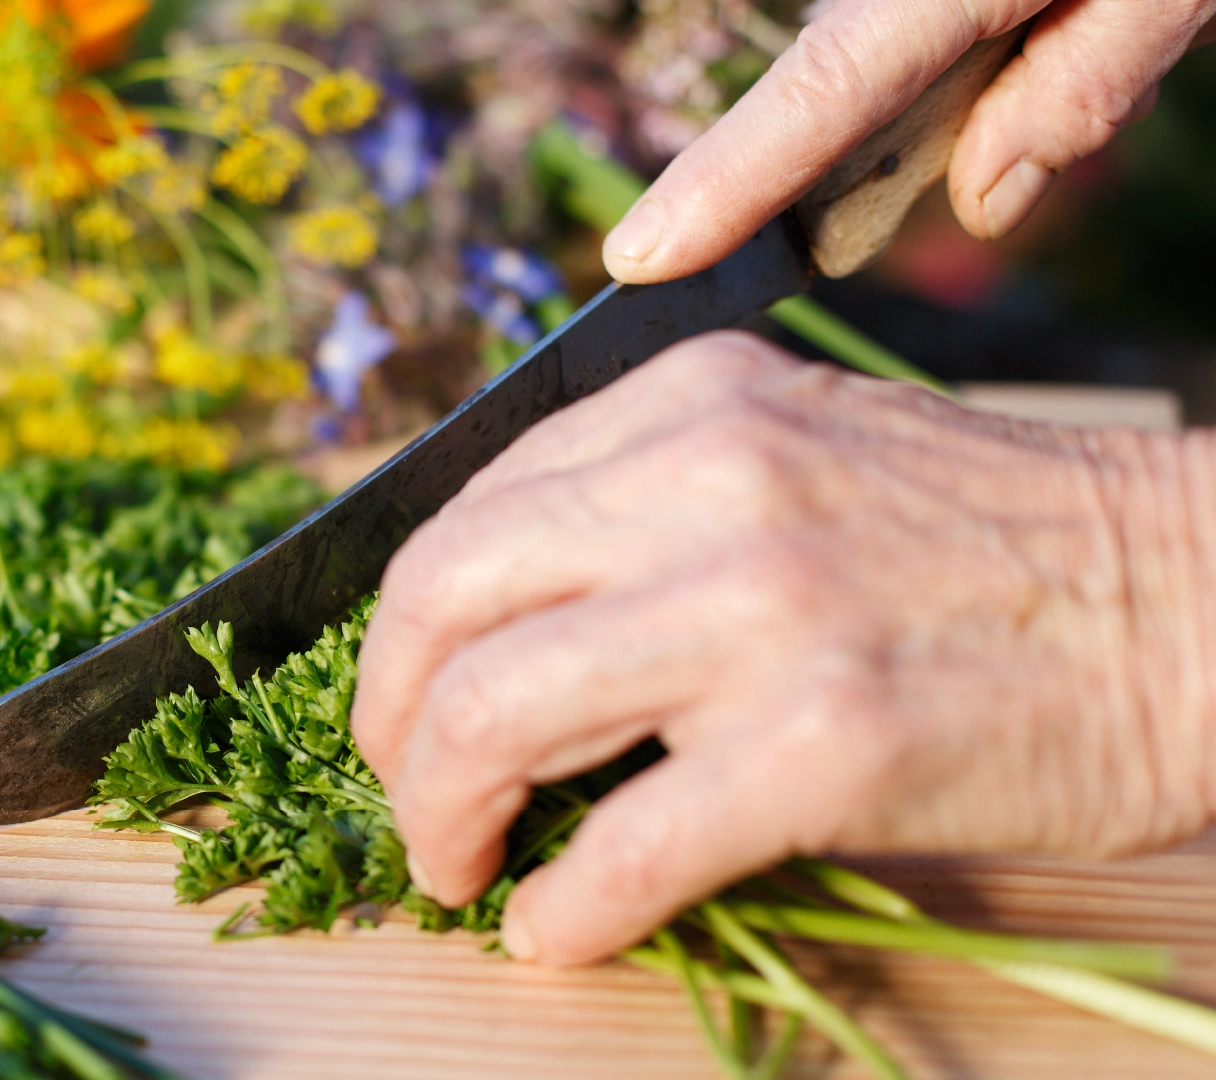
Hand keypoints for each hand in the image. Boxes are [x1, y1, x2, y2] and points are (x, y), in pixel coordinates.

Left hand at [350, 331, 1215, 965]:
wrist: (1196, 600)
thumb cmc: (992, 547)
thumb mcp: (800, 456)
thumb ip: (646, 509)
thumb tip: (493, 640)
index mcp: (691, 403)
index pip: (464, 514)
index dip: (399, 635)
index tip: (403, 703)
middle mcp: (709, 480)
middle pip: (439, 598)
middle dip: (385, 719)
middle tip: (406, 797)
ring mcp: (764, 604)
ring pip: (492, 712)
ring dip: (440, 816)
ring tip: (460, 866)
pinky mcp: (829, 737)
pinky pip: (626, 843)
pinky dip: (563, 908)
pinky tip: (557, 931)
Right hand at [602, 0, 1215, 283]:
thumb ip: (1088, 81)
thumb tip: (988, 195)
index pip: (823, 87)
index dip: (724, 179)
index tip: (639, 256)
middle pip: (839, 70)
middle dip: (862, 145)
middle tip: (922, 158)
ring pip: (886, 44)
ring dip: (954, 84)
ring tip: (1082, 31)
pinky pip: (920, 17)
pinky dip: (977, 50)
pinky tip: (1074, 18)